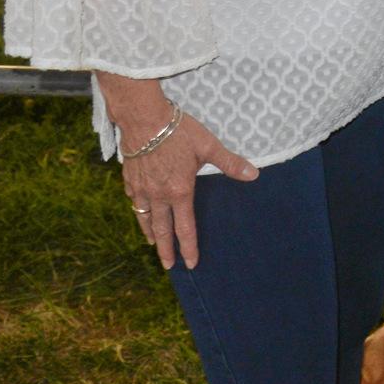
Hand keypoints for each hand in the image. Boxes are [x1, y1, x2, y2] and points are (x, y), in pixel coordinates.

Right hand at [116, 105, 257, 270]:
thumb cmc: (178, 131)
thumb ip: (230, 163)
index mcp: (179, 191)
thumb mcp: (209, 146)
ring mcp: (141, 189)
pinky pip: (133, 201)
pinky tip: (140, 211)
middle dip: (166, 250)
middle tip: (168, 266)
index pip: (185, 227)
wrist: (144, 118)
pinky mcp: (129, 179)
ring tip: (154, 243)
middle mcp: (158, 196)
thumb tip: (254, 174)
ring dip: (150, 233)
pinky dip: (138, 210)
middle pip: (162, 229)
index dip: (189, 247)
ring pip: (144, 218)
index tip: (191, 263)